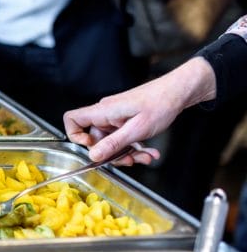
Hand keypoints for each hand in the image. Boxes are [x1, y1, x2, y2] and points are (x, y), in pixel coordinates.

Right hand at [63, 57, 216, 164]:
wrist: (179, 92)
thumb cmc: (160, 103)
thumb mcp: (136, 129)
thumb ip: (113, 144)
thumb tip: (93, 155)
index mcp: (103, 112)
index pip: (72, 120)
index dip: (75, 137)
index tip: (91, 149)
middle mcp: (106, 114)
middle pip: (95, 138)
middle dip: (111, 153)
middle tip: (128, 159)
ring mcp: (115, 118)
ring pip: (111, 141)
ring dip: (126, 153)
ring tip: (144, 156)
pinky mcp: (125, 121)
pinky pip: (122, 138)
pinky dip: (134, 147)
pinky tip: (148, 152)